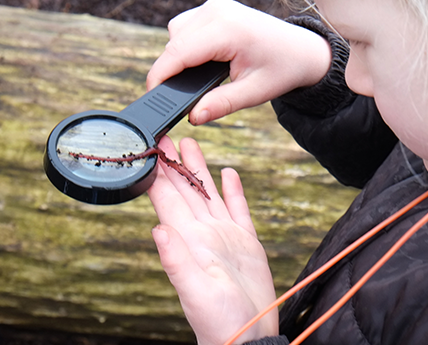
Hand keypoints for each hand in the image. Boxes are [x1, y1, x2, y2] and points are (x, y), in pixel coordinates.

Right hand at [146, 0, 331, 124]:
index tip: (152, 97)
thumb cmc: (282, 69)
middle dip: (171, 69)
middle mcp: (218, 11)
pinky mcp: (215, 7)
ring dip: (179, 55)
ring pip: (176, 32)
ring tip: (200, 77)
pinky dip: (187, 44)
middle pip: (173, 42)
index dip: (160, 76)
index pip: (178, 53)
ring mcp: (216, 6)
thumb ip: (221, 104)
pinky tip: (204, 60)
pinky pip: (186, 25)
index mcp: (228, 30)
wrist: (303, 50)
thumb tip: (193, 117)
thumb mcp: (254, 93)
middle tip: (184, 96)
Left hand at [147, 137, 277, 344]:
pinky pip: (238, 208)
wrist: (248, 335)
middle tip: (166, 133)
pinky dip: (233, 190)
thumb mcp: (195, 292)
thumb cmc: (219, 321)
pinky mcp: (246, 240)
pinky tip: (229, 174)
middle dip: (175, 161)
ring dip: (200, 168)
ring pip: (209, 192)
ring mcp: (225, 234)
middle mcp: (204, 232)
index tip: (150, 147)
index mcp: (188, 240)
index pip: (167, 198)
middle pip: (185, 188)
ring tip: (192, 143)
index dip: (158, 172)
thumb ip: (176, 261)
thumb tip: (157, 229)